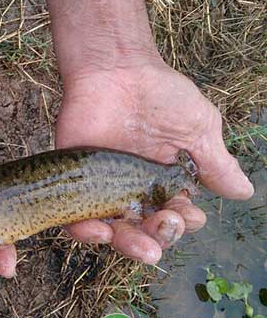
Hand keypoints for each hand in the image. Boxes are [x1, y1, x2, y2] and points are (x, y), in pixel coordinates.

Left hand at [56, 60, 253, 262]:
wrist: (115, 70)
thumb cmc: (160, 95)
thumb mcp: (198, 128)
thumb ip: (216, 163)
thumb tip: (244, 192)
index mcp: (165, 183)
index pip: (177, 216)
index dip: (184, 222)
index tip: (187, 213)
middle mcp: (134, 192)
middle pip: (147, 231)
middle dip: (160, 237)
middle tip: (165, 224)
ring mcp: (103, 190)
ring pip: (115, 232)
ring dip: (129, 245)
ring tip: (141, 248)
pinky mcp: (74, 184)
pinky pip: (75, 219)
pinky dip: (86, 232)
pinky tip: (101, 231)